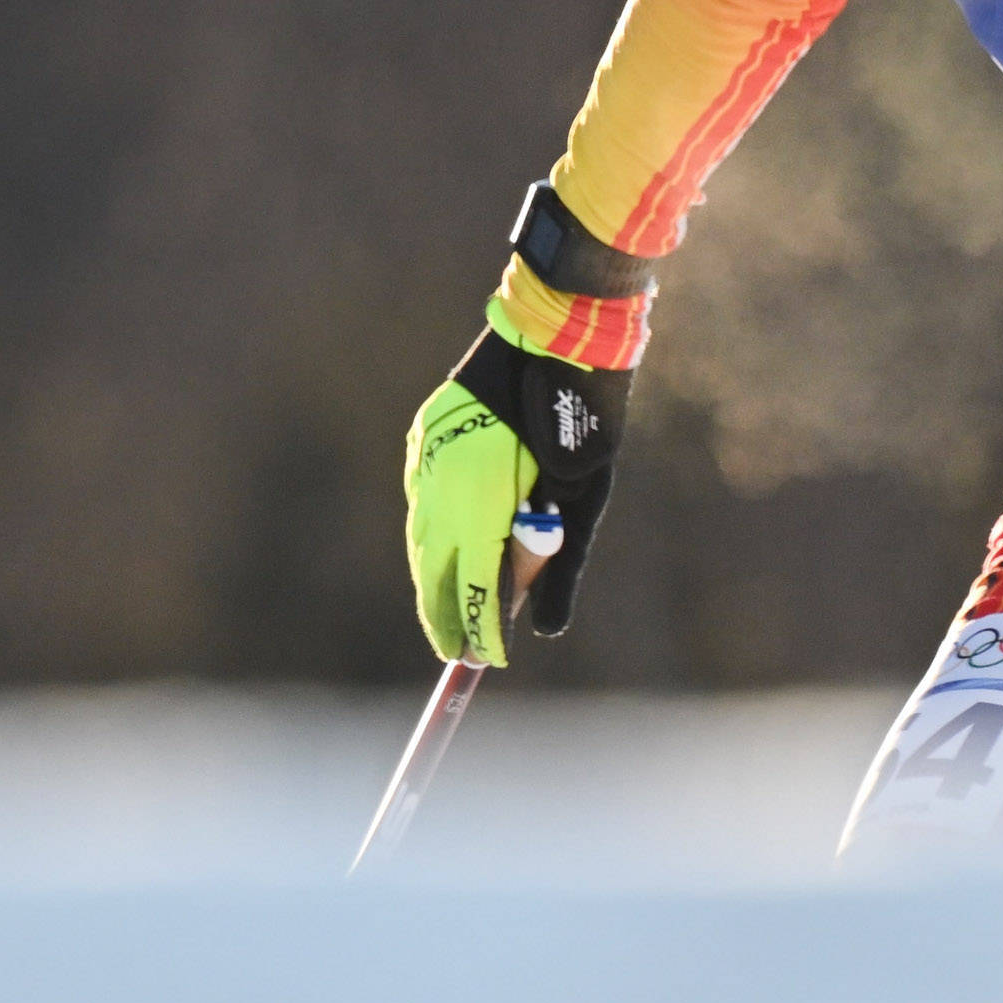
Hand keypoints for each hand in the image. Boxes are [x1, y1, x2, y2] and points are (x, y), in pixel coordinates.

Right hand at [402, 318, 626, 663]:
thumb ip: (557, 566)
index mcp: (481, 512)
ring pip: (421, 540)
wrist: (554, 341)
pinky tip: (443, 549)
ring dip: (434, 578)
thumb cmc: (582, 427)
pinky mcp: (424, 442)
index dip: (481, 633)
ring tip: (447, 612)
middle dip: (444, 618)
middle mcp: (442, 493)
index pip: (474, 594)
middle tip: (455, 652)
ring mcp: (427, 465)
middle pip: (434, 575)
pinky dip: (431, 534)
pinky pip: (420, 504)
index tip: (490, 660)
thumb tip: (542, 631)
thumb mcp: (581, 502)